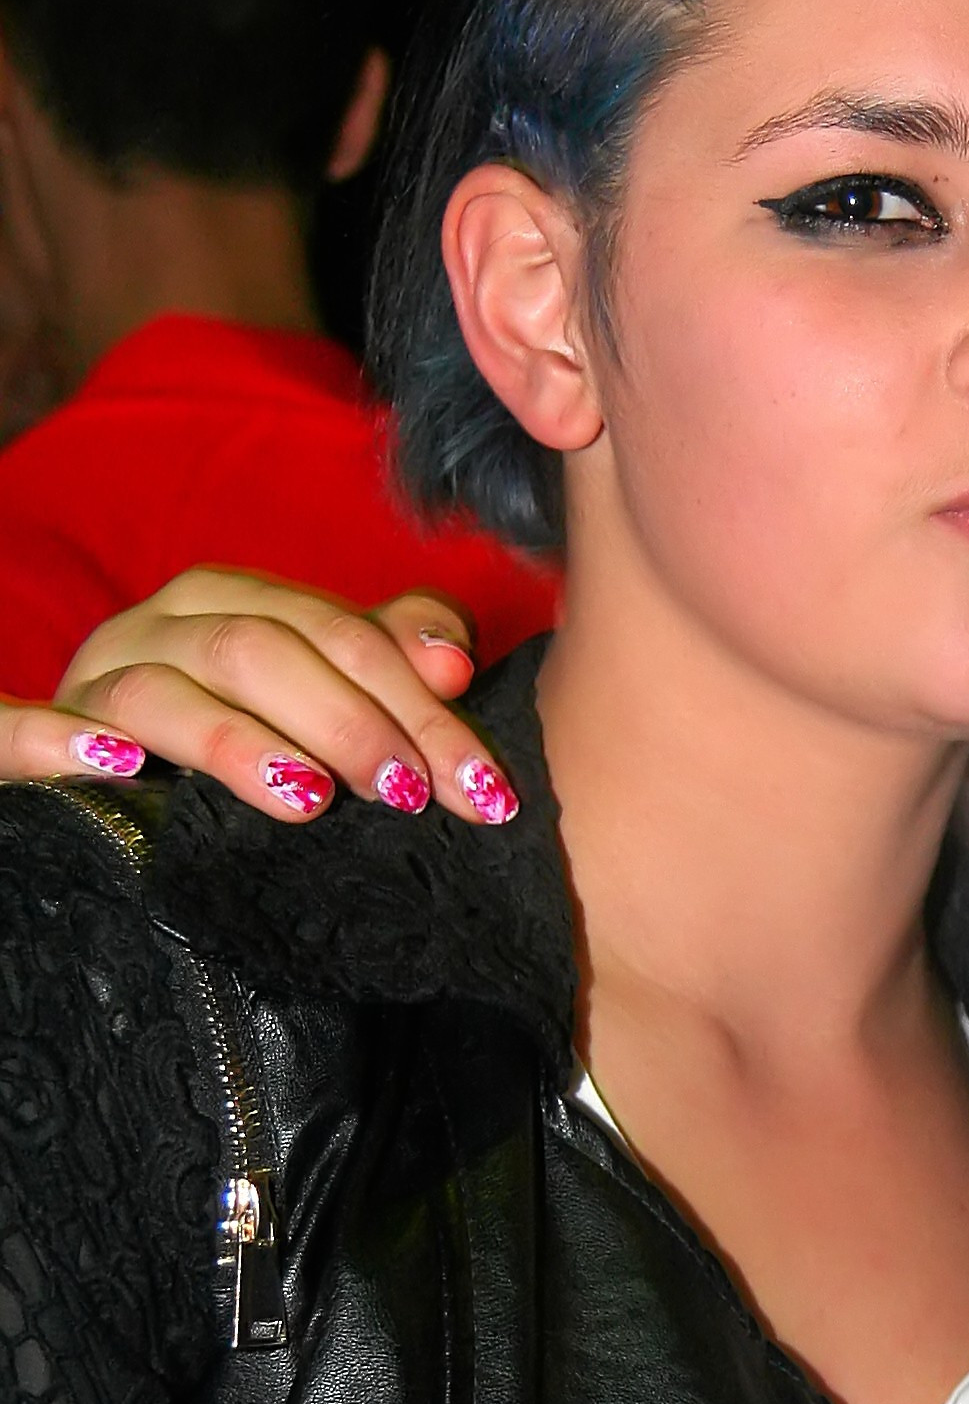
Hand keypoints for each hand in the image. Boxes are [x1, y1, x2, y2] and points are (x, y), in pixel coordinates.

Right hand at [0, 569, 517, 823]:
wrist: (96, 788)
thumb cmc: (234, 742)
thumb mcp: (317, 699)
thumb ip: (387, 663)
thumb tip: (454, 660)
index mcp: (231, 605)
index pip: (342, 635)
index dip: (422, 707)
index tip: (487, 789)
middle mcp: (157, 628)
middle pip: (259, 651)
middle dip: (349, 724)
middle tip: (409, 796)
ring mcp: (89, 683)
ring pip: (162, 691)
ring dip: (236, 742)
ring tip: (310, 798)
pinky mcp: (24, 739)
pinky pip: (17, 730)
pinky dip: (58, 745)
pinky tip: (115, 768)